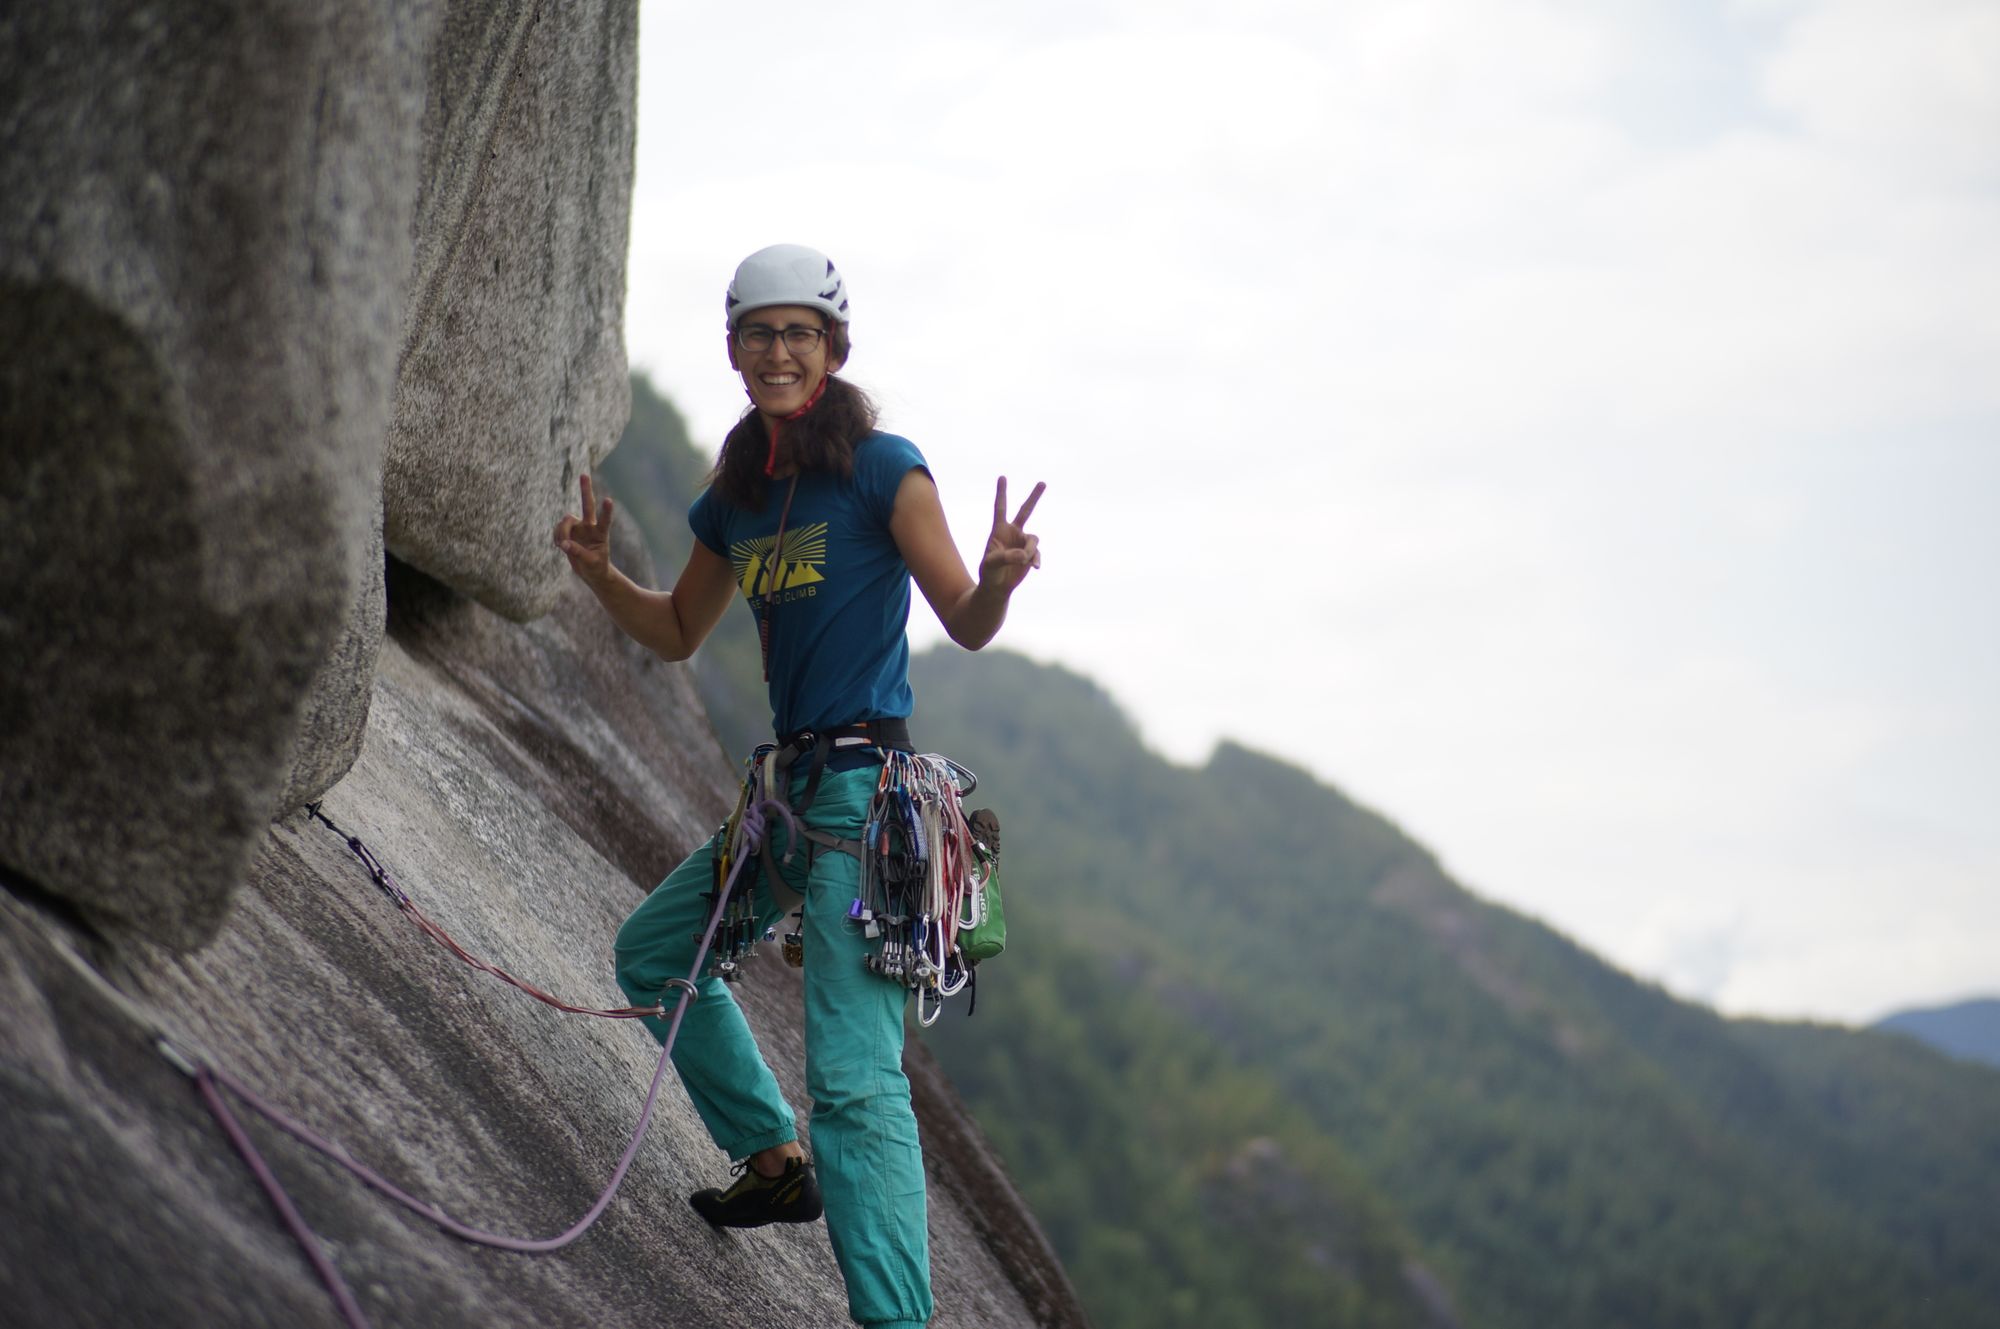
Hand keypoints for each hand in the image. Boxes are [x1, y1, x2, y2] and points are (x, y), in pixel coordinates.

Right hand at [553, 475, 615, 581]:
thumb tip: (564, 544)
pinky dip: (556, 536)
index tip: (609, 500)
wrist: (590, 570)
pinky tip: (559, 545)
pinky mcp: (569, 531)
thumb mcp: (590, 563)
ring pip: (566, 521)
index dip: (606, 511)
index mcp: (601, 534)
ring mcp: (579, 527)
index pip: (605, 521)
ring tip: (561, 546)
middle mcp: (590, 527)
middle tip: (584, 475)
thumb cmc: (596, 567)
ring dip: (561, 532)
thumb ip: (578, 553)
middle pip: (587, 505)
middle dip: (585, 490)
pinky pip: (557, 528)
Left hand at [978, 477, 1044, 596]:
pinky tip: (1035, 567)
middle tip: (1043, 482)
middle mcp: (1013, 532)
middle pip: (1025, 511)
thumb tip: (1024, 555)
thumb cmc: (989, 573)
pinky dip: (1036, 560)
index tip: (1002, 477)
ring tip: (1024, 562)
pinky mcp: (1030, 554)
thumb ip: (1006, 557)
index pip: (1000, 508)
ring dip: (1030, 550)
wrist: (997, 587)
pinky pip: (1037, 553)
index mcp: (999, 530)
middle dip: (1034, 497)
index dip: (1001, 493)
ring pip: (1034, 539)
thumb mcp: (991, 564)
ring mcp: (1023, 542)